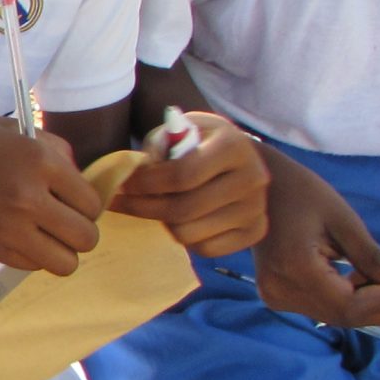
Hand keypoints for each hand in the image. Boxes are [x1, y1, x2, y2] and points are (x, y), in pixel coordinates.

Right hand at [0, 113, 102, 273]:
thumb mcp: (17, 130)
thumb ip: (56, 152)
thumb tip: (81, 180)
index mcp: (39, 161)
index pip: (92, 202)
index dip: (86, 202)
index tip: (71, 197)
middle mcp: (28, 198)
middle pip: (86, 238)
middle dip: (80, 230)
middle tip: (63, 219)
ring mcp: (8, 227)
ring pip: (65, 263)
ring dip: (62, 250)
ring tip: (47, 235)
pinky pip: (33, 266)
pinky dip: (34, 255)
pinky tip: (21, 236)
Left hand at [111, 113, 269, 254]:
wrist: (243, 160)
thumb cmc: (200, 143)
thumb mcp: (179, 131)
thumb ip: (158, 146)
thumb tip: (135, 174)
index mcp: (233, 145)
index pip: (181, 175)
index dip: (145, 184)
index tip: (124, 185)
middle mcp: (252, 178)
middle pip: (183, 210)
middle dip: (144, 207)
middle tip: (124, 201)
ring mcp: (256, 208)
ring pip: (189, 234)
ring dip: (164, 222)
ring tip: (159, 206)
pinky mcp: (256, 232)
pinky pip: (205, 249)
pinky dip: (186, 238)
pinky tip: (182, 220)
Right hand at [251, 156, 379, 327]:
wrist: (257, 187)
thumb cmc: (301, 192)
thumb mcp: (343, 220)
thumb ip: (375, 258)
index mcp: (296, 269)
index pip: (350, 306)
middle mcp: (281, 291)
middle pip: (342, 316)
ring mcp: (275, 296)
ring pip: (332, 315)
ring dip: (365, 304)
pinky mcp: (276, 295)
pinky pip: (320, 307)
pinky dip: (346, 300)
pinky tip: (361, 281)